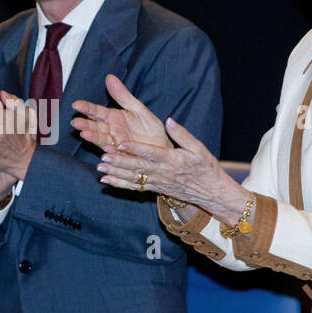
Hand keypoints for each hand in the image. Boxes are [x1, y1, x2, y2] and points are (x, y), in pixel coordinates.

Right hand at [71, 73, 169, 152]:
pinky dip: (109, 154)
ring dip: (93, 138)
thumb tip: (109, 77)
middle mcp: (111, 131)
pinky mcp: (122, 157)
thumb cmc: (151, 129)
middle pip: (95, 127)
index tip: (76, 104)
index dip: (87, 108)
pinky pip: (114, 155)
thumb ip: (123, 96)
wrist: (162, 148)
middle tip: (75, 122)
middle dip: (85, 124)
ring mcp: (115, 144)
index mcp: (114, 118)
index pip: (97, 111)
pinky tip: (105, 152)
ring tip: (84, 134)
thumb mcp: (138, 109)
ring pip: (101, 140)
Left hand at [96, 115, 247, 222]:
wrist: (210, 192)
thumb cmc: (205, 167)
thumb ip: (182, 134)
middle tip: (104, 156)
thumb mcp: (198, 148)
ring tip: (100, 167)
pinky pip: (134, 187)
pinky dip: (120, 184)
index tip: (121, 143)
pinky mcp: (154, 188)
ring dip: (115, 173)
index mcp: (172, 160)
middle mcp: (162, 172)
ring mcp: (157, 182)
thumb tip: (169, 121)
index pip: (150, 153)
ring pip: (133, 178)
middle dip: (119, 161)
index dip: (135, 148)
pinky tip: (106, 181)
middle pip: (137, 166)